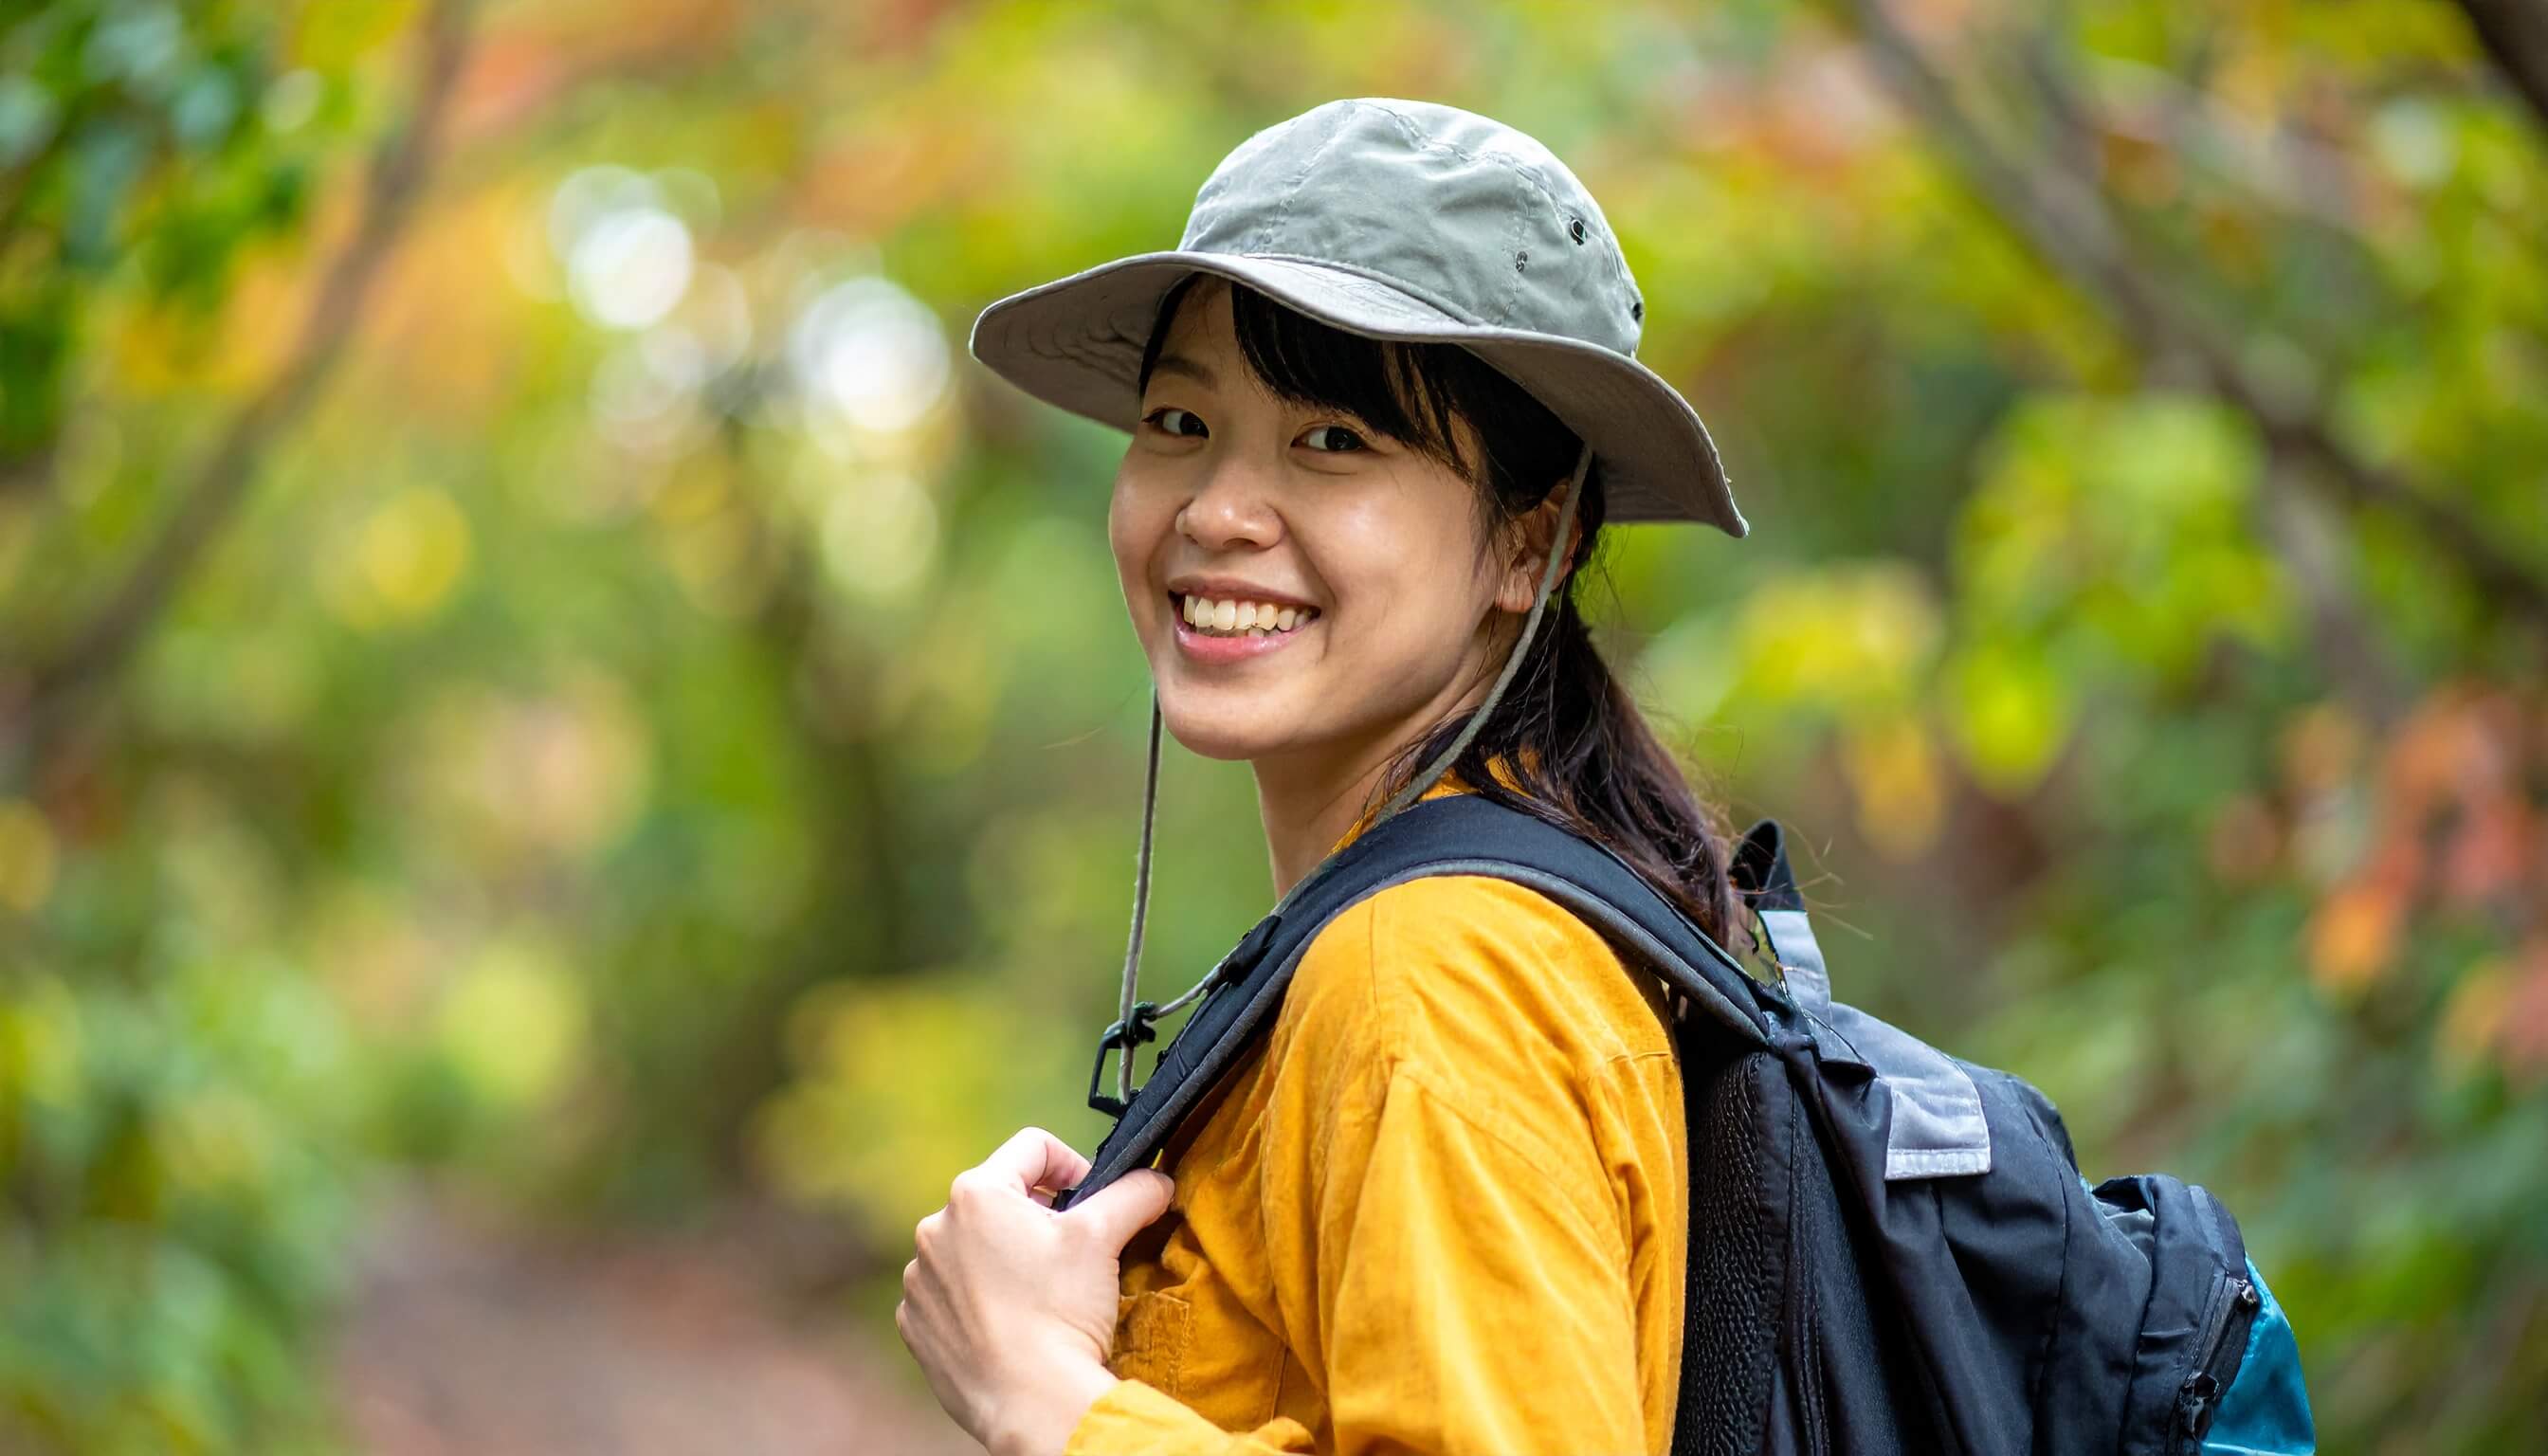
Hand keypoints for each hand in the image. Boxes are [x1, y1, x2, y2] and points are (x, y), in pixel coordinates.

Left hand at [896, 1127, 1176, 1455]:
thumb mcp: (1105, 1237)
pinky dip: (981, 1301)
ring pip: (974, 1248)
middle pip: (1001, 1200)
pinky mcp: (916, 1323)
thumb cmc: (1062, 1311)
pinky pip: (952, 1295)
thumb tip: (1157, 1181)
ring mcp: (922, 1279)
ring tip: (1040, 1296)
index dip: (1073, 1167)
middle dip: (1039, 1219)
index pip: (1033, 1148)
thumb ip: (1134, 1193)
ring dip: (1006, 1260)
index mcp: (977, 1193)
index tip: (1091, 1201)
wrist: (1030, 1401)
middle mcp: (935, 1228)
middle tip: (1071, 1255)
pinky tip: (1012, 1325)